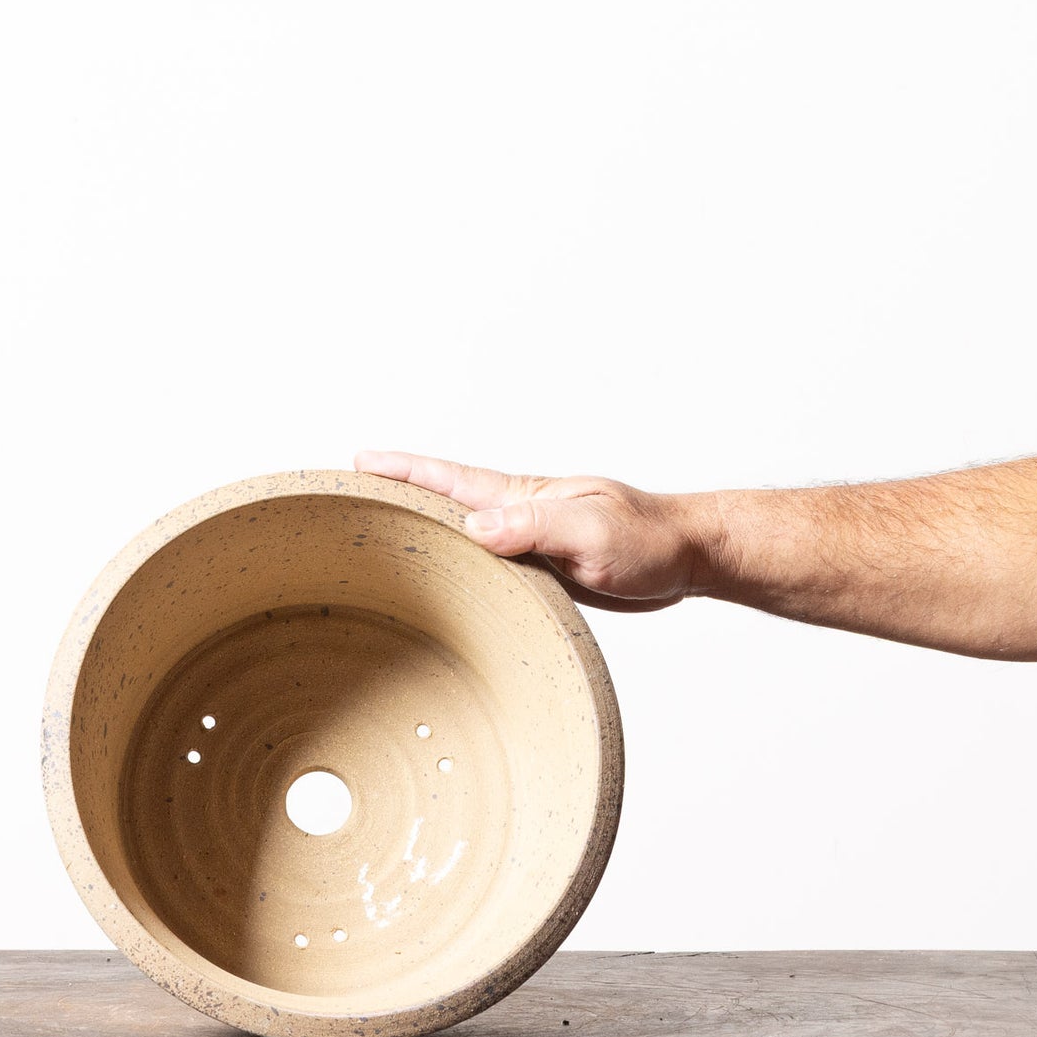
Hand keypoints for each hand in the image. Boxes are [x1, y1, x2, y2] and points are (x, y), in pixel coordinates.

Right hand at [353, 450, 713, 612]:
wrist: (686, 556)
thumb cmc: (647, 540)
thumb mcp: (590, 532)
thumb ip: (534, 527)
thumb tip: (472, 528)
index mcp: (522, 497)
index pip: (450, 479)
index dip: (403, 470)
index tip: (360, 461)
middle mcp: (517, 513)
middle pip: (444, 500)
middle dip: (397, 492)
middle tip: (351, 491)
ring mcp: (527, 539)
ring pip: (462, 532)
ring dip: (423, 528)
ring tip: (380, 533)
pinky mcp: (541, 568)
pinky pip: (486, 561)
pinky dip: (457, 561)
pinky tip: (445, 575)